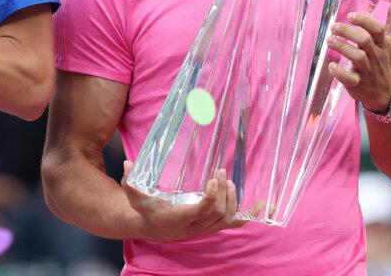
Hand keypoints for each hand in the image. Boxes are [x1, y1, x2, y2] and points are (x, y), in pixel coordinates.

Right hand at [120, 160, 253, 241]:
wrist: (153, 227)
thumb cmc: (146, 209)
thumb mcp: (136, 196)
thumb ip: (130, 182)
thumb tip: (128, 164)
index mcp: (179, 218)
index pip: (201, 211)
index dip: (211, 198)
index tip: (214, 179)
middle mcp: (195, 226)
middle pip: (217, 213)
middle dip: (223, 194)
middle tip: (221, 173)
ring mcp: (205, 227)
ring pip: (226, 218)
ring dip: (233, 200)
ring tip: (229, 181)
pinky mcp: (212, 225)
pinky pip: (234, 223)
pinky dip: (249, 215)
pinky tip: (262, 205)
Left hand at [327, 0, 390, 113]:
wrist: (386, 93)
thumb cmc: (384, 60)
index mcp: (383, 45)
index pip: (378, 30)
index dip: (365, 22)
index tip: (351, 16)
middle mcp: (376, 57)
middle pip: (365, 42)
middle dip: (348, 33)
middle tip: (334, 27)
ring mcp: (368, 71)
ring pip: (357, 58)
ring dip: (342, 48)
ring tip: (330, 40)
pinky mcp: (358, 84)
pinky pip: (350, 79)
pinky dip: (340, 72)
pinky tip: (331, 65)